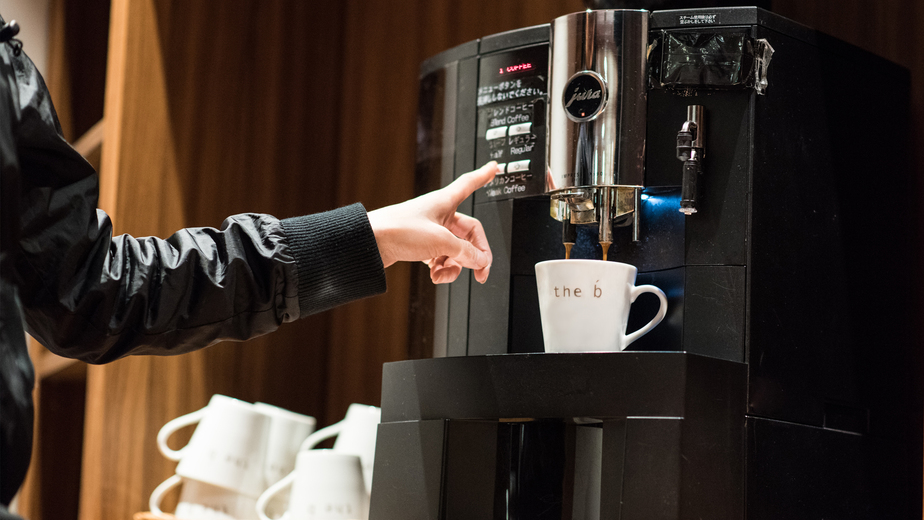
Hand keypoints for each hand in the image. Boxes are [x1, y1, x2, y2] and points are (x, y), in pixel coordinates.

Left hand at [367, 162, 498, 283]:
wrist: (370, 243)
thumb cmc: (398, 230)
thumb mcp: (440, 241)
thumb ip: (466, 252)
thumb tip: (480, 261)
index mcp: (446, 202)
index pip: (470, 184)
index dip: (483, 176)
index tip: (494, 167)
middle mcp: (440, 215)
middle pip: (469, 234)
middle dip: (475, 255)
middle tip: (480, 273)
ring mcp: (431, 230)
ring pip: (456, 250)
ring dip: (455, 266)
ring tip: (443, 274)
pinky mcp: (421, 245)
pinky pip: (442, 258)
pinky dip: (442, 269)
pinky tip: (435, 275)